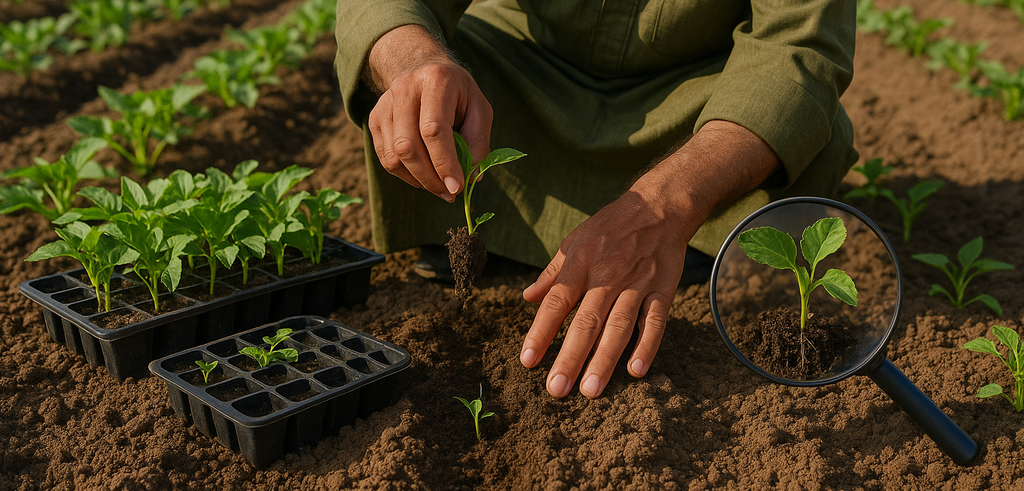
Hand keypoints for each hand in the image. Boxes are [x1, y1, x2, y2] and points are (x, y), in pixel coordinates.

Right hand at [366, 25, 492, 201]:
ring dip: (418, 180)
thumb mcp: (480, 110)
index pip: (433, 130)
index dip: (444, 163)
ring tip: (439, 186)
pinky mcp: (375, 118)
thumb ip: (478, 142)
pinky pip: (385, 158)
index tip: (456, 187)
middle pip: (408, 146)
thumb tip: (470, 178)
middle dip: (430, 178)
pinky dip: (405, 175)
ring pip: (394, 156)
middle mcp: (405, 89)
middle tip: (449, 193)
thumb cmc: (458, 95)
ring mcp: (385, 104)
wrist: (425, 70)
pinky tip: (423, 175)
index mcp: (436, 81)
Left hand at [520, 187, 692, 398]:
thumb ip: (552, 273)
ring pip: (619, 327)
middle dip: (571, 357)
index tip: (528, 361)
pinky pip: (655, 321)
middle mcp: (607, 276)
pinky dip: (647, 346)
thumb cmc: (610, 227)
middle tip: (557, 390)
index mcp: (581, 264)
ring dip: (604, 360)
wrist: (659, 206)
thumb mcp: (575, 241)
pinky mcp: (663, 289)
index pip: (556, 302)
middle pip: (587, 321)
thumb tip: (527, 297)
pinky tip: (636, 371)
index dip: (541, 332)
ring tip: (591, 390)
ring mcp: (637, 284)